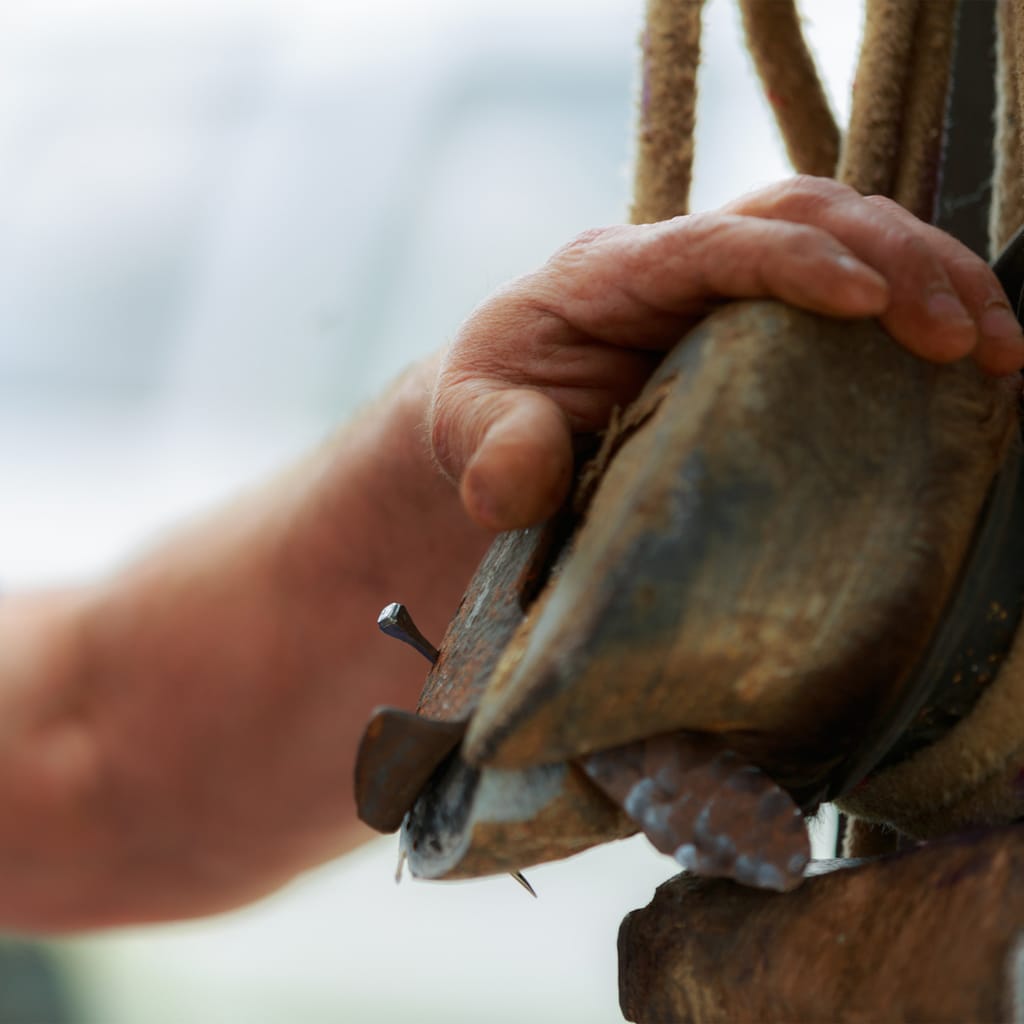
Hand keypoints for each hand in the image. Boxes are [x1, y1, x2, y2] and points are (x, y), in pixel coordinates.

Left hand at [430, 175, 1023, 531]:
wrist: (500, 412)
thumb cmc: (487, 413)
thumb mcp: (471, 430)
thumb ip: (493, 450)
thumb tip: (513, 489)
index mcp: (610, 275)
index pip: (714, 241)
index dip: (794, 261)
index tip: (869, 302)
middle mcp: (675, 262)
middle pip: (800, 213)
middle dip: (893, 259)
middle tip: (965, 337)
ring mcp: (720, 287)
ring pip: (842, 236)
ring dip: (928, 277)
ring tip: (999, 347)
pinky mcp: (753, 323)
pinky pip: (842, 292)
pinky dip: (911, 311)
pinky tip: (968, 360)